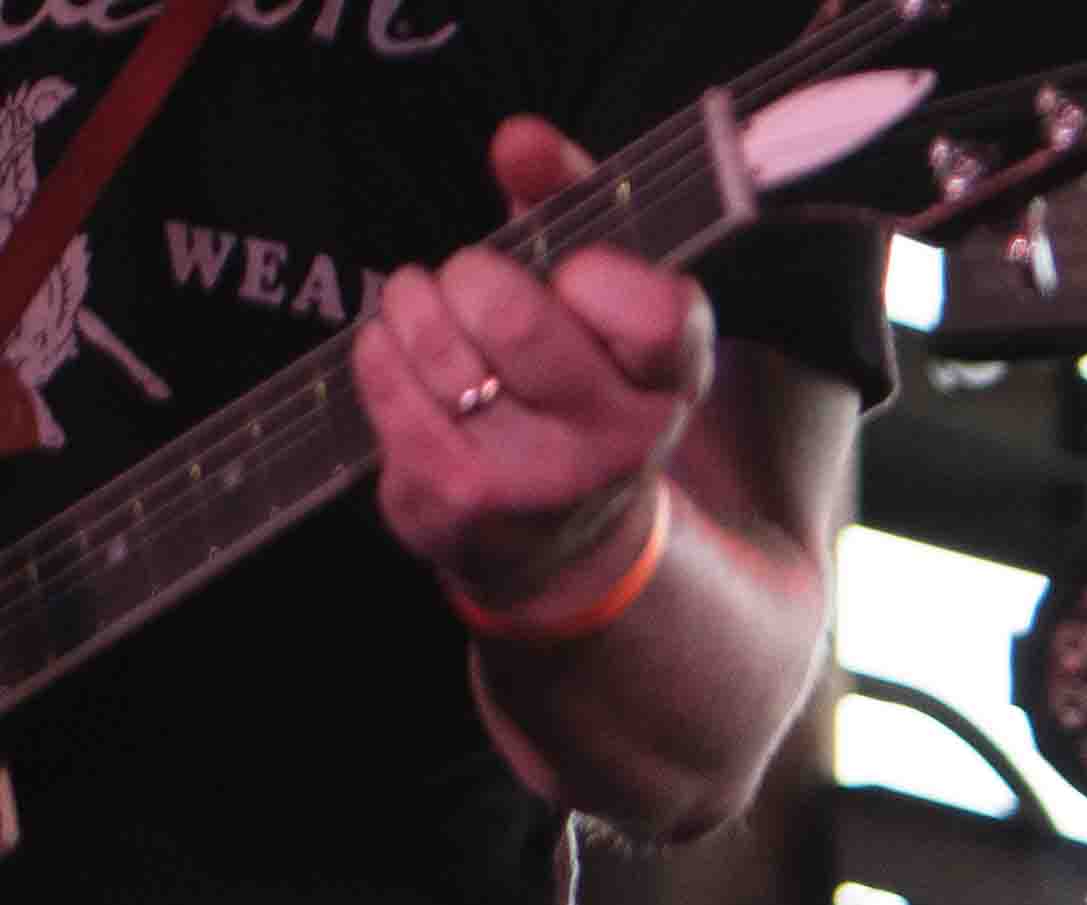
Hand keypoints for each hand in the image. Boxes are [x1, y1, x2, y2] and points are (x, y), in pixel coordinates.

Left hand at [357, 121, 711, 623]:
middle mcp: (618, 440)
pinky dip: (378, 351)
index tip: (570, 276)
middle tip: (470, 286)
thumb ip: (564, 201)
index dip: (598, 279)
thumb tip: (520, 139)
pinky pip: (388, 384)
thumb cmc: (569, 382)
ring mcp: (538, 479)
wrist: (560, 542)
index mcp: (668, 380)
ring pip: (438, 347)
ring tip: (423, 312)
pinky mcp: (461, 502)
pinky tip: (398, 357)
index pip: (657, 318)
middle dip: (470, 277)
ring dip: (412, 305)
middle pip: (514, 319)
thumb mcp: (589, 292)